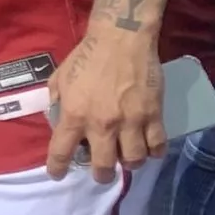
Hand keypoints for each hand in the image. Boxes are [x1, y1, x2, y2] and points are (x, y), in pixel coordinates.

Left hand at [46, 27, 163, 180]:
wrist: (121, 39)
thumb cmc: (86, 56)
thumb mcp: (59, 78)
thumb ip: (56, 101)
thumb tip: (56, 117)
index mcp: (74, 115)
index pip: (61, 152)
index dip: (57, 168)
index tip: (57, 174)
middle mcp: (102, 124)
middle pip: (103, 166)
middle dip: (101, 175)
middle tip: (102, 173)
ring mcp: (131, 121)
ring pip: (134, 160)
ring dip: (129, 163)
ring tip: (127, 158)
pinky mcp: (154, 114)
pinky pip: (158, 145)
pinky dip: (154, 152)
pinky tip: (150, 149)